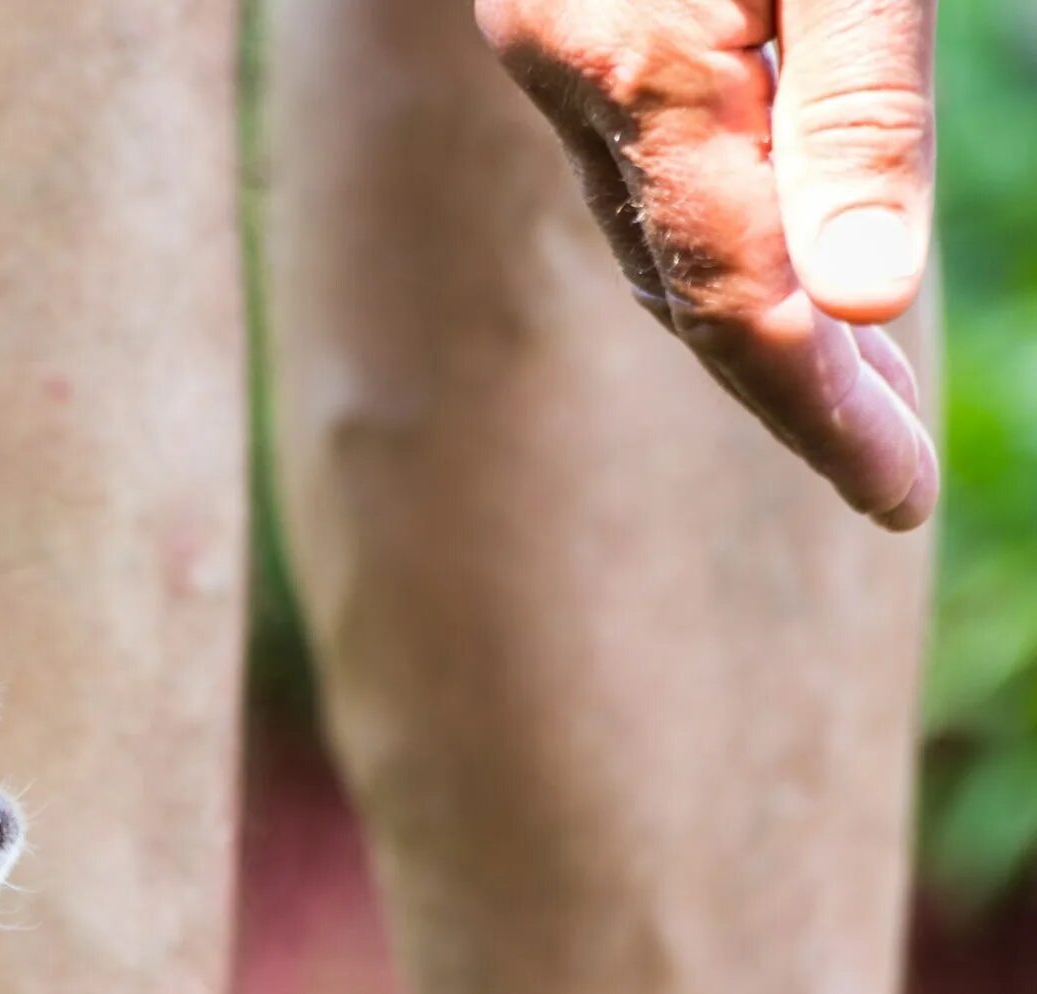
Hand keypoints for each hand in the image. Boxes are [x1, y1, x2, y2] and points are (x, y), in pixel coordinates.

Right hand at [478, 0, 937, 529]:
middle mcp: (568, 68)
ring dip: (751, 317)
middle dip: (796, 390)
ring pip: (645, 231)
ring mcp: (546, 40)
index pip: (741, 294)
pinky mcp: (550, 12)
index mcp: (644, 64)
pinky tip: (769, 243)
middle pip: (684, 284)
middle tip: (890, 468)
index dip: (825, 412)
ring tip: (855, 379)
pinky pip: (624, 164)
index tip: (897, 495)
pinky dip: (702, 230)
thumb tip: (865, 303)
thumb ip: (856, 112)